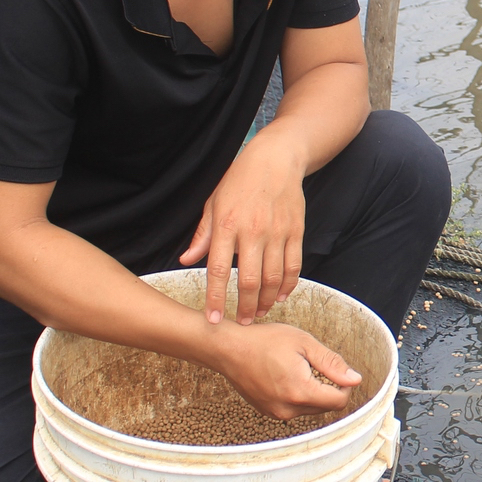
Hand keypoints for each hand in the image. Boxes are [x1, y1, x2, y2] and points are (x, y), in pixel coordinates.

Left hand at [179, 134, 307, 323]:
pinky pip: (294, 266)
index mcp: (227, 225)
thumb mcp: (214, 204)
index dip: (215, 298)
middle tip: (242, 323)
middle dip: (245, 307)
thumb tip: (186, 261)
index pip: (218, 270)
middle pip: (250, 281)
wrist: (276, 159)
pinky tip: (280, 296)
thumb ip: (202, 236)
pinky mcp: (296, 231)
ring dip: (267, 301)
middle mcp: (253, 231)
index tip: (212, 319)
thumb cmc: (240, 181)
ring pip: (274, 278)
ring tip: (259, 313)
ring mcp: (277, 232)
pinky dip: (288, 285)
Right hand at [213, 320, 360, 419]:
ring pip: (311, 409)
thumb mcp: (304, 343)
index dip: (345, 385)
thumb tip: (355, 379)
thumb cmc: (264, 341)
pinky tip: (286, 376)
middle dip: (328, 387)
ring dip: (313, 392)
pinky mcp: (269, 412)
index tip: (336, 369)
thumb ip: (332, 363)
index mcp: (300, 392)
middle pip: (326, 407)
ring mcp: (276, 413)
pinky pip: (295, 409)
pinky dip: (298, 395)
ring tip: (297, 369)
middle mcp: (288, 409)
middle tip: (313, 364)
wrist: (228, 349)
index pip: (339, 401)